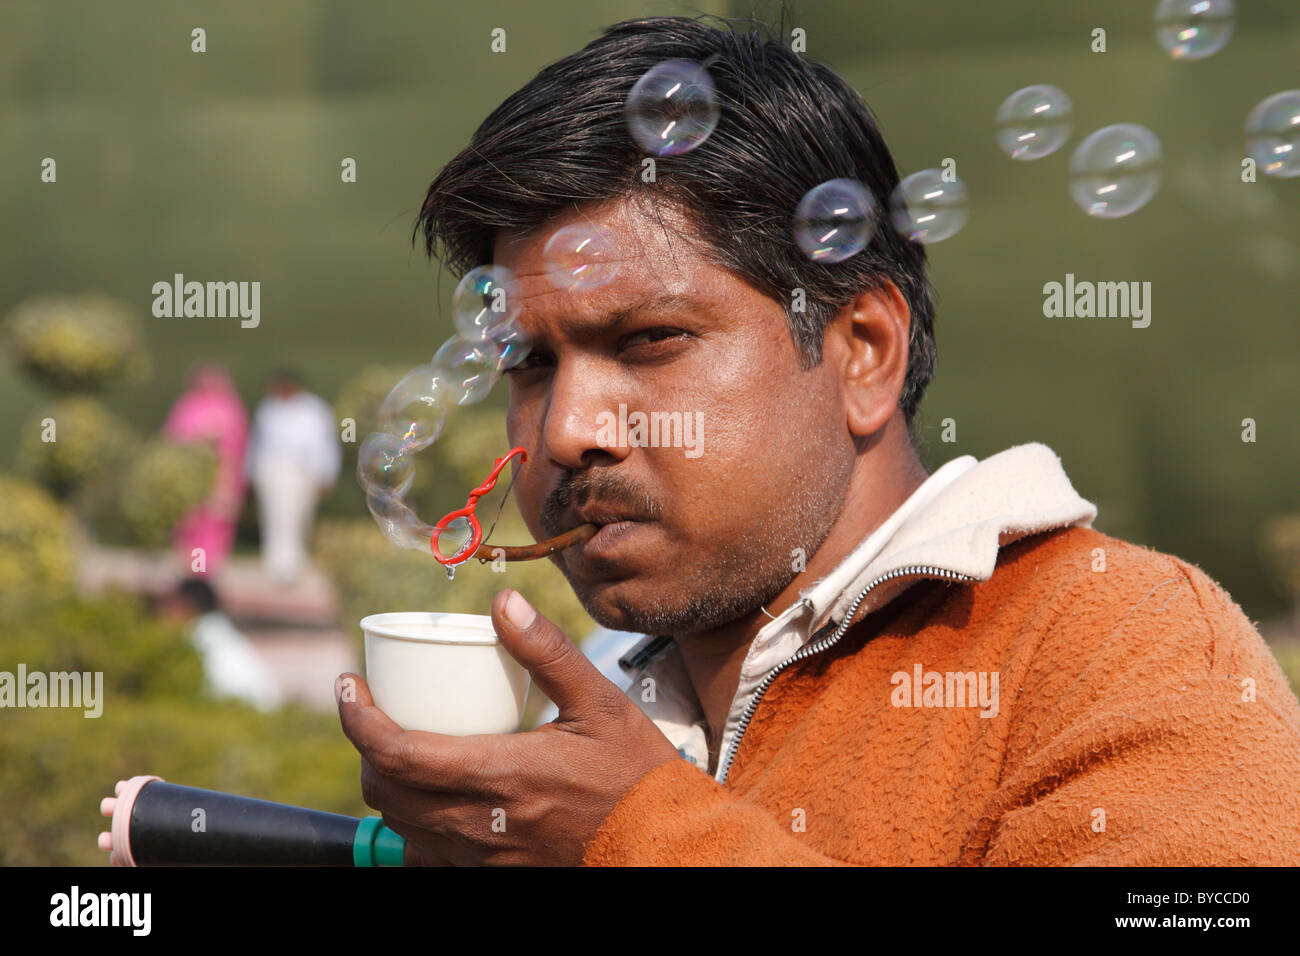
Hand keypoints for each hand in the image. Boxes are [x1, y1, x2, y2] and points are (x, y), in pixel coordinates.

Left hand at [336, 589, 682, 864]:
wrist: (662, 846)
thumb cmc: (636, 775)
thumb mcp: (600, 702)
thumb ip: (548, 652)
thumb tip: (504, 602)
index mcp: (501, 773)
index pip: (398, 751)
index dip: (356, 718)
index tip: (346, 686)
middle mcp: (481, 822)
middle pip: (385, 791)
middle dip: (366, 748)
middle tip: (374, 712)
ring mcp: (484, 857)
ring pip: (401, 828)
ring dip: (388, 788)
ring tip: (403, 749)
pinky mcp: (494, 876)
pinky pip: (428, 858)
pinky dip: (415, 829)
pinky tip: (434, 801)